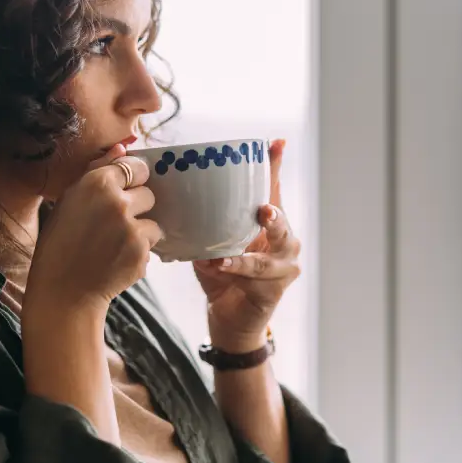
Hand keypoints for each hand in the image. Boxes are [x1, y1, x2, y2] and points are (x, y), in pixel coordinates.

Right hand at [26, 145, 159, 314]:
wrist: (63, 287)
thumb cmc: (61, 241)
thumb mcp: (70, 198)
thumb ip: (98, 169)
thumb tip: (124, 147)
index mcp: (96, 182)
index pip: (136, 167)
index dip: (133, 180)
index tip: (125, 191)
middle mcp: (117, 202)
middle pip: (149, 195)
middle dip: (138, 209)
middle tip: (115, 225)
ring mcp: (131, 228)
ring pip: (154, 222)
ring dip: (141, 233)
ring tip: (115, 245)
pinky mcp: (141, 252)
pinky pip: (151, 245)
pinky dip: (139, 253)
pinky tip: (117, 260)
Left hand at [193, 138, 300, 351]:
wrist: (230, 320)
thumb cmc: (222, 278)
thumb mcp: (211, 243)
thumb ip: (204, 223)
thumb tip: (175, 195)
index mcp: (268, 224)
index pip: (273, 189)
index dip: (275, 166)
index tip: (277, 142)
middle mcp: (284, 240)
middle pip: (282, 215)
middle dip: (275, 207)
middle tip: (264, 203)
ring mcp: (286, 264)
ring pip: (275, 245)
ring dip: (259, 239)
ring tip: (253, 225)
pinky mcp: (277, 286)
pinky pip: (256, 273)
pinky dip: (237, 267)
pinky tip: (220, 264)